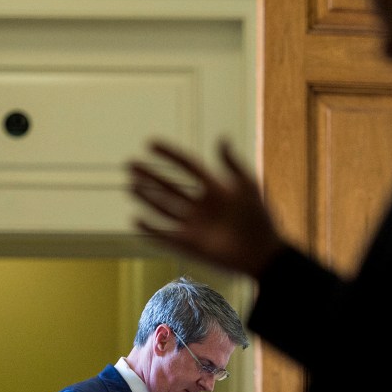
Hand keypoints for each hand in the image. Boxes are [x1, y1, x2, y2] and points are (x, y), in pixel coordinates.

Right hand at [128, 139, 287, 278]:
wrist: (262, 253)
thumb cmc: (259, 218)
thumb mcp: (248, 186)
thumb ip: (233, 163)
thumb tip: (221, 138)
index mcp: (214, 189)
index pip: (186, 167)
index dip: (168, 155)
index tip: (150, 144)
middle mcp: (200, 206)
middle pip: (169, 186)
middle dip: (149, 176)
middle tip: (129, 164)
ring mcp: (193, 224)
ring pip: (164, 207)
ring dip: (146, 197)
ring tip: (130, 185)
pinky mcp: (189, 244)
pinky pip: (164, 234)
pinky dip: (150, 228)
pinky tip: (135, 218)